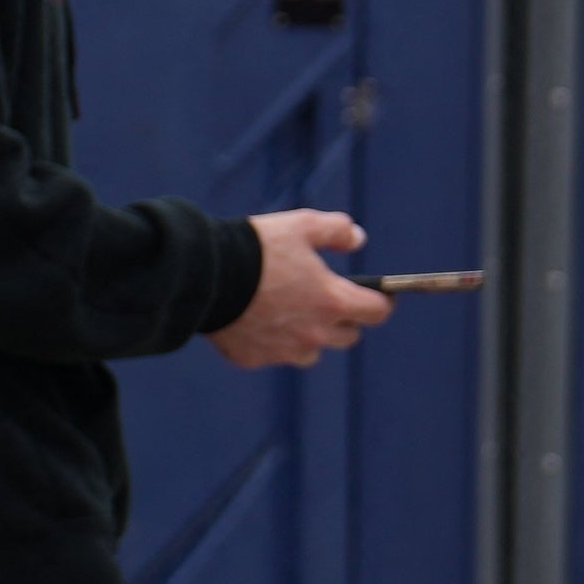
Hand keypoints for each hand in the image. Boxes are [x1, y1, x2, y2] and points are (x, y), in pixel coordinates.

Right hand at [212, 208, 393, 371]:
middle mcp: (314, 333)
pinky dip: (269, 342)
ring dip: (308, 336)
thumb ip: (337, 230)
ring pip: (311, 352)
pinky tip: (253, 320)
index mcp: (332, 301)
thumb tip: (358, 240)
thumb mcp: (301, 224)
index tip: (376, 295)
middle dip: (342, 319)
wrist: (203, 275)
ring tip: (287, 313)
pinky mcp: (253, 358)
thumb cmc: (256, 248)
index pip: (378, 312)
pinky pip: (272, 355)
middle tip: (323, 299)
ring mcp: (283, 351)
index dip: (380, 302)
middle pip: (348, 337)